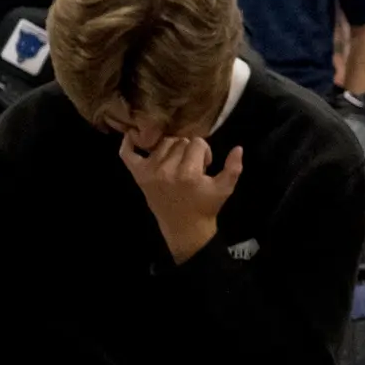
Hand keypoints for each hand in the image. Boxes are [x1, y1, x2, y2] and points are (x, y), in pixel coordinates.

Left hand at [120, 131, 240, 263]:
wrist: (184, 228)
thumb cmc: (206, 207)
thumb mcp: (225, 189)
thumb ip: (234, 168)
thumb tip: (238, 148)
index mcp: (188, 173)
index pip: (197, 143)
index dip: (205, 152)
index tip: (205, 165)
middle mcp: (167, 170)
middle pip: (179, 141)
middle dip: (189, 150)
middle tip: (192, 166)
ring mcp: (150, 172)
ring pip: (162, 143)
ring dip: (172, 149)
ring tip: (177, 163)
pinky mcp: (138, 175)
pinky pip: (127, 153)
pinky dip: (128, 144)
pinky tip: (134, 137)